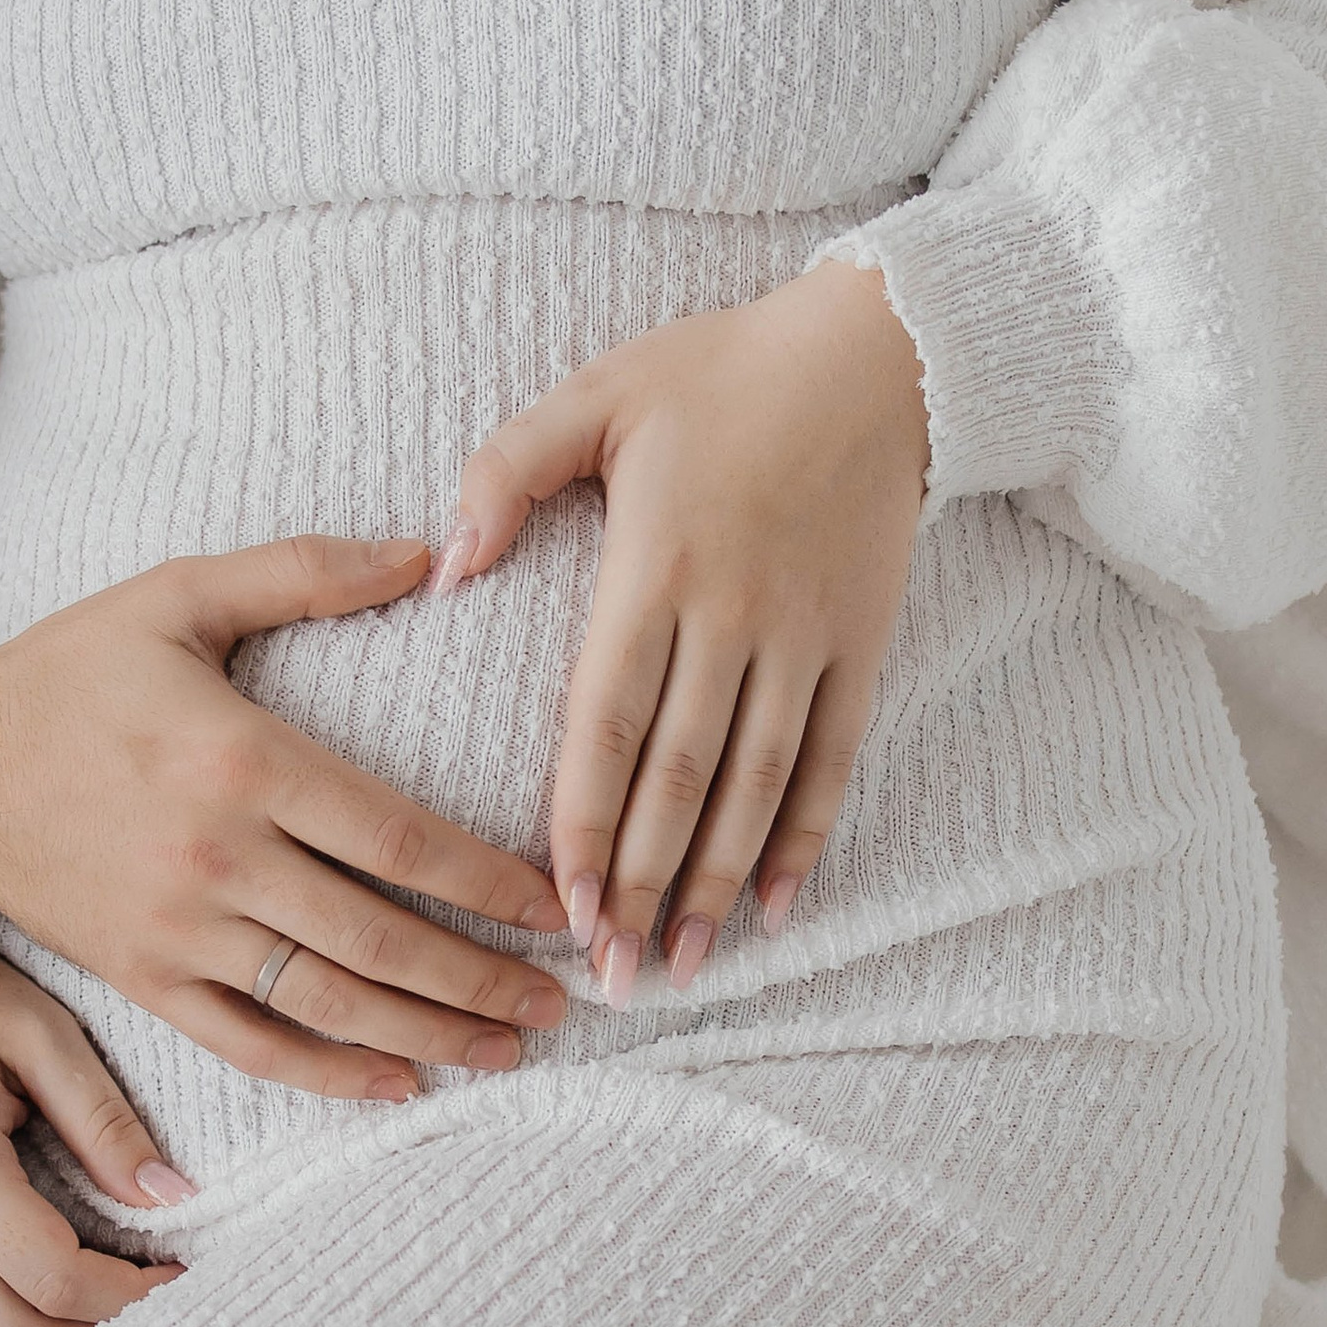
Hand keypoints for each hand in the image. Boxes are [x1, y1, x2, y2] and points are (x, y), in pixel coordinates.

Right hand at [0, 539, 567, 1104]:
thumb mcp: (178, 594)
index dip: (489, 881)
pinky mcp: (147, 979)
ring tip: (509, 1047)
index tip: (555, 905)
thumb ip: (305, 573)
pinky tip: (399, 1082)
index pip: (397, 839)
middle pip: (381, 937)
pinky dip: (330, 1073)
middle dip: (483, 976)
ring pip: (330, 1000)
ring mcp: (182, 932)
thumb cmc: (65, 674)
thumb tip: (429, 552)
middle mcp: (219, 859)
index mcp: (242, 762)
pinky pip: (252, 1043)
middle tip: (563, 1000)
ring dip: (430, 1031)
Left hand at [443, 264, 928, 993]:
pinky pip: (834, 760)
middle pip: (679, 778)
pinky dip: (807, 838)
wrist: (881, 353)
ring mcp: (806, 637)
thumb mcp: (596, 392)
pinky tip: (775, 906)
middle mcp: (734, 615)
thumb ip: (506, 472)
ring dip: (715, 883)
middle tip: (604, 973)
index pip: (607, 722)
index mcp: (655, 565)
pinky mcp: (861, 644)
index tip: (555, 903)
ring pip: (756, 786)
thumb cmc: (717, 371)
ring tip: (678, 964)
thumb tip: (444, 565)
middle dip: (638, 883)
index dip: (581, 821)